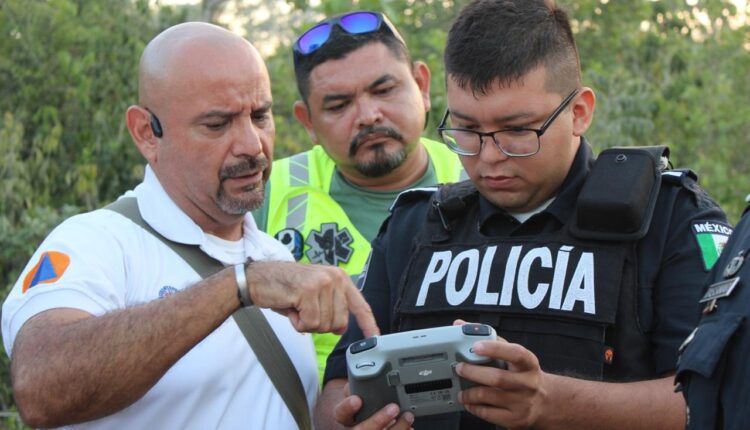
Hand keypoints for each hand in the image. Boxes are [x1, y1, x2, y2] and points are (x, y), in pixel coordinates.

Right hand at [244, 261, 378, 336]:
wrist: (258, 279)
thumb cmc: (284, 289)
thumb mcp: (314, 295)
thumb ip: (331, 308)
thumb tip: (341, 329)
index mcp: (339, 278)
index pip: (360, 305)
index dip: (368, 324)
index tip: (375, 338)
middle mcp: (335, 278)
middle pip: (340, 323)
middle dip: (321, 325)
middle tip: (304, 313)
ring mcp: (323, 283)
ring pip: (324, 325)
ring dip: (307, 323)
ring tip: (296, 308)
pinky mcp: (309, 291)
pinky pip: (310, 323)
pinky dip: (298, 323)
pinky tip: (291, 309)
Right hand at [334, 383, 413, 429]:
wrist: (358, 420)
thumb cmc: (358, 406)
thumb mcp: (353, 394)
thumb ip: (357, 386)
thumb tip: (364, 374)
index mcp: (344, 417)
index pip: (341, 413)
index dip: (348, 407)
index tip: (357, 399)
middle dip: (378, 420)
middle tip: (393, 407)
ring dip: (396, 428)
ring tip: (407, 416)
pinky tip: (409, 427)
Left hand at [456, 339, 548, 428]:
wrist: (545, 402)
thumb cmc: (522, 373)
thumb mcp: (513, 355)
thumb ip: (490, 339)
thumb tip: (461, 325)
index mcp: (528, 363)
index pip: (515, 353)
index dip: (494, 349)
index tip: (476, 346)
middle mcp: (528, 383)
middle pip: (497, 378)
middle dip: (473, 373)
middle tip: (459, 368)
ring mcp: (522, 403)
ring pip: (489, 397)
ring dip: (469, 393)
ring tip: (461, 390)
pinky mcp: (515, 419)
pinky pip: (489, 414)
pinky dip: (475, 408)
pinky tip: (470, 403)